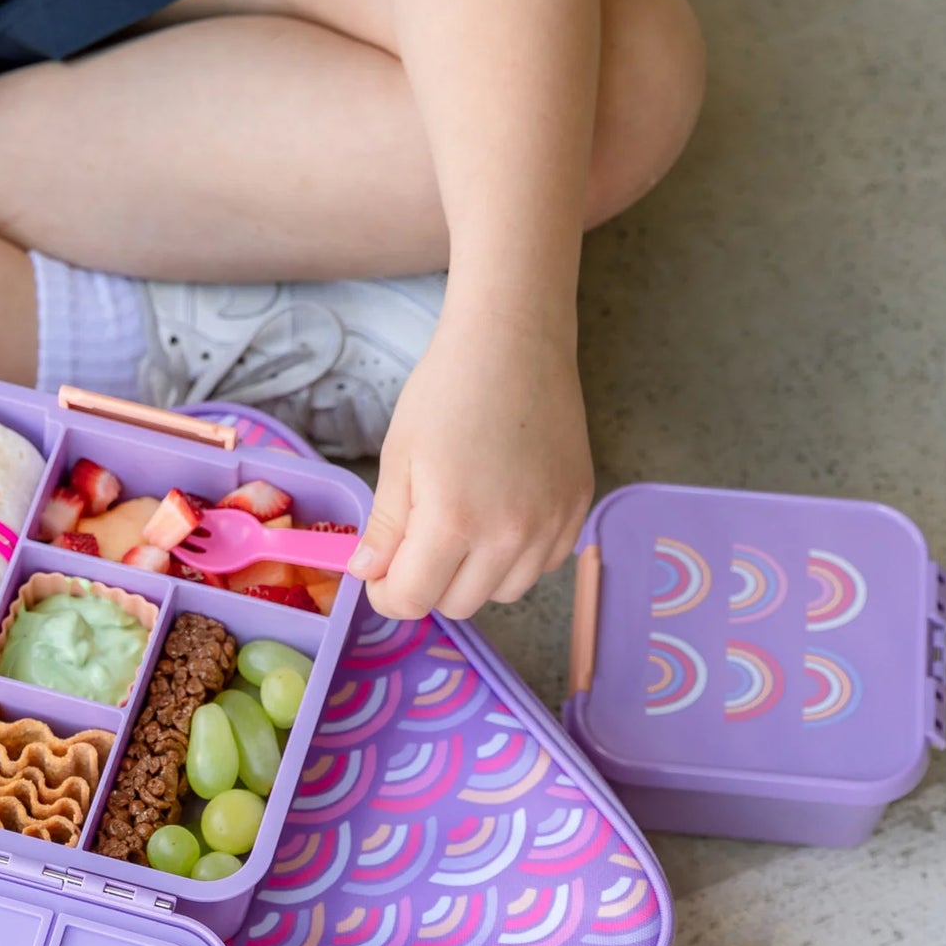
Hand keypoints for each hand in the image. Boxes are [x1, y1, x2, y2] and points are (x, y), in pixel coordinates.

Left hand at [350, 313, 594, 619]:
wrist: (514, 340)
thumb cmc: (447, 390)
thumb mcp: (399, 457)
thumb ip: (385, 527)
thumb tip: (369, 575)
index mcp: (454, 520)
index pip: (413, 601)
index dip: (387, 594)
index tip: (381, 574)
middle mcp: (509, 534)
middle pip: (458, 605)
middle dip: (428, 584)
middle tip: (416, 542)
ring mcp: (550, 525)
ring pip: (502, 593)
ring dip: (474, 576)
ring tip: (462, 525)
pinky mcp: (576, 510)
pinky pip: (542, 566)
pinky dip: (516, 558)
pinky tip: (500, 515)